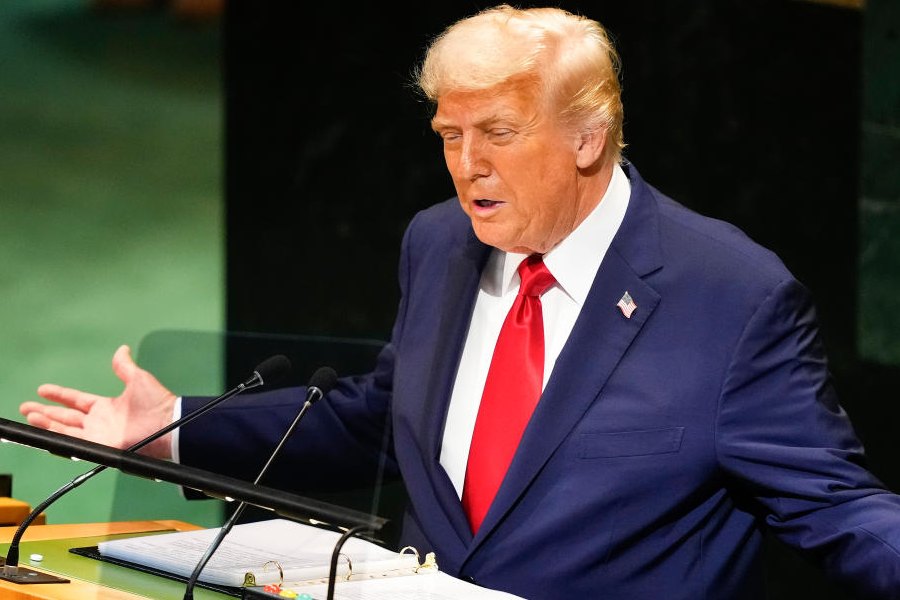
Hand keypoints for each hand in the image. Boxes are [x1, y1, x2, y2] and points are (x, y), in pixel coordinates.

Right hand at [19, 345, 176, 458]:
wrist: (166, 424)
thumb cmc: (157, 403)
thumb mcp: (138, 379)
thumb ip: (124, 367)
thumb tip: (122, 349)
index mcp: (107, 407)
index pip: (77, 400)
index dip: (60, 395)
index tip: (43, 390)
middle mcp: (99, 422)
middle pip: (65, 416)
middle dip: (45, 412)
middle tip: (26, 407)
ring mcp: (97, 435)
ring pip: (64, 428)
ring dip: (45, 422)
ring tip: (29, 415)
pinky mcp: (98, 446)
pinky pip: (71, 441)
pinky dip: (54, 434)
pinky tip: (41, 427)